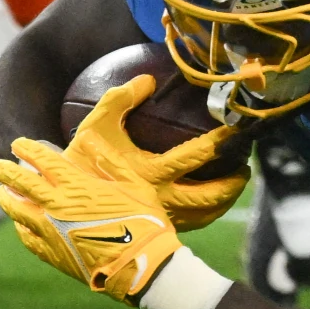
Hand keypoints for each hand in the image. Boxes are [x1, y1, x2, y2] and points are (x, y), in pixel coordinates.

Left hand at [0, 139, 182, 302]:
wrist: (140, 264)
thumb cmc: (143, 221)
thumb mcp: (134, 185)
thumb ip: (109, 160)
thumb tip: (88, 137)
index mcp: (76, 185)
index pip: (43, 160)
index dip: (28, 149)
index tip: (18, 143)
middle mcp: (55, 205)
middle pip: (19, 183)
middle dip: (1, 171)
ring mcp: (50, 230)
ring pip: (16, 210)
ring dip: (6, 198)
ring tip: (1, 193)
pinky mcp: (52, 252)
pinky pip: (26, 236)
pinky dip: (20, 226)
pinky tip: (19, 223)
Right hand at [65, 77, 249, 231]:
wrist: (64, 205)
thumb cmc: (82, 164)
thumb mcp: (93, 128)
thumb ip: (117, 100)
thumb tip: (147, 79)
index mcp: (149, 174)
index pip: (194, 156)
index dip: (219, 143)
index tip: (235, 130)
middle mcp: (160, 199)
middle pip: (209, 195)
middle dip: (233, 183)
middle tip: (245, 168)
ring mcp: (161, 217)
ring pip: (204, 215)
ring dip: (226, 201)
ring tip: (235, 184)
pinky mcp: (157, 229)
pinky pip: (191, 224)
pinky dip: (208, 214)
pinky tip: (212, 202)